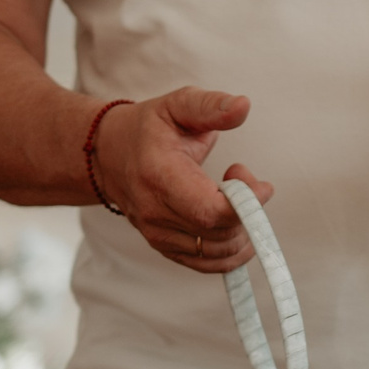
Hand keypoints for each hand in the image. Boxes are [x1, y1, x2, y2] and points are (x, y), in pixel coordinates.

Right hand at [91, 88, 273, 273]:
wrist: (108, 155)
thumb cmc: (148, 128)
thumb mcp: (178, 105)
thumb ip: (211, 107)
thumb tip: (243, 106)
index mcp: (160, 176)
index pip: (208, 210)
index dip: (246, 204)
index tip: (260, 183)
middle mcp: (155, 212)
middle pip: (217, 233)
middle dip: (249, 210)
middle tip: (245, 179)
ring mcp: (157, 234)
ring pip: (216, 252)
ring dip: (244, 229)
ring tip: (237, 196)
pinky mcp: (164, 246)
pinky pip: (206, 263)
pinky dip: (232, 250)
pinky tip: (238, 224)